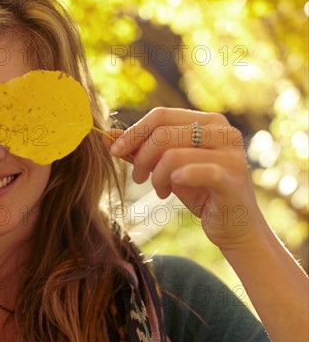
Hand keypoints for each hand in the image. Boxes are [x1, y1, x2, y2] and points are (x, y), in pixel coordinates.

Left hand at [106, 107, 265, 249]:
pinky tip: (168, 191)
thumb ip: (141, 150)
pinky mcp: (232, 178)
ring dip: (156, 176)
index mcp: (209, 121)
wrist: (233, 226)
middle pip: (163, 132)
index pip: (161, 115)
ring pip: (172, 153)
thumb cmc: (200, 192)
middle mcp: (223, 131)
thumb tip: (107, 134)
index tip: (114, 150)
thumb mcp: (166, 167)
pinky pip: (195, 171)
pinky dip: (175, 179)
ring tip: (158, 190)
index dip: (133, 132)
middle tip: (139, 178)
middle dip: (142, 157)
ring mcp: (231, 154)